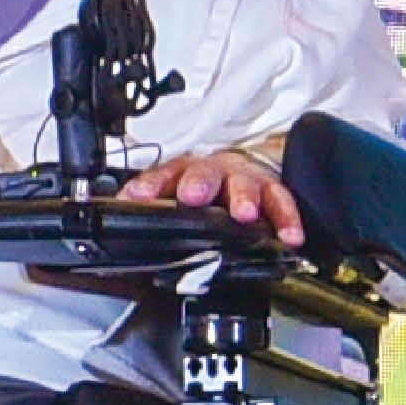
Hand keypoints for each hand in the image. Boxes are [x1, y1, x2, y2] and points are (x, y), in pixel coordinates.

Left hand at [121, 145, 303, 240]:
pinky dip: (286, 220)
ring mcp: (246, 181)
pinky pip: (282, 203)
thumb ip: (150, 199)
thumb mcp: (177, 188)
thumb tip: (117, 209)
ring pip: (246, 186)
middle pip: (206, 173)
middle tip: (192, 196)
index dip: (152, 185)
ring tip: (244, 215)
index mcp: (186, 172)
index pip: (164, 175)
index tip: (140, 196)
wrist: (250, 168)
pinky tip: (289, 236)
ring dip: (244, 199)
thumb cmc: (209, 185)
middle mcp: (216, 172)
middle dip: (199, 184)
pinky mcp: (273, 192)